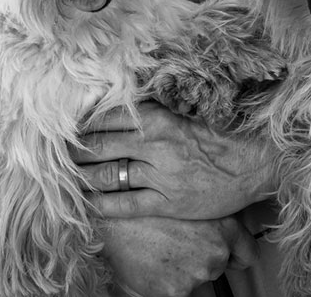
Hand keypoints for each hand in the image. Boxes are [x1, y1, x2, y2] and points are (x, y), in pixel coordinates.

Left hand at [72, 102, 275, 218]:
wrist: (255, 160)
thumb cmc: (220, 131)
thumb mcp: (184, 111)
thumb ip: (152, 109)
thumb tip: (117, 106)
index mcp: (158, 115)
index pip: (105, 117)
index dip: (81, 125)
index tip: (65, 129)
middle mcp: (155, 142)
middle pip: (99, 145)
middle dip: (73, 151)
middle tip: (56, 155)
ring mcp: (160, 174)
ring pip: (107, 174)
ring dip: (82, 176)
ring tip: (65, 179)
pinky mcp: (168, 201)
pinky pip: (124, 204)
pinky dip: (100, 204)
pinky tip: (85, 204)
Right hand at [101, 215, 258, 296]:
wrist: (112, 219)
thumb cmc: (148, 204)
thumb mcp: (187, 199)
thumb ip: (211, 213)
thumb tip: (224, 224)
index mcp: (223, 227)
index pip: (248, 252)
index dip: (238, 253)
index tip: (231, 254)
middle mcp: (215, 253)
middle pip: (219, 264)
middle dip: (202, 255)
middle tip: (179, 240)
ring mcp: (196, 274)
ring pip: (197, 277)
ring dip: (184, 267)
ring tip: (162, 246)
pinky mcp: (175, 292)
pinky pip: (178, 290)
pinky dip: (167, 280)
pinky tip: (154, 260)